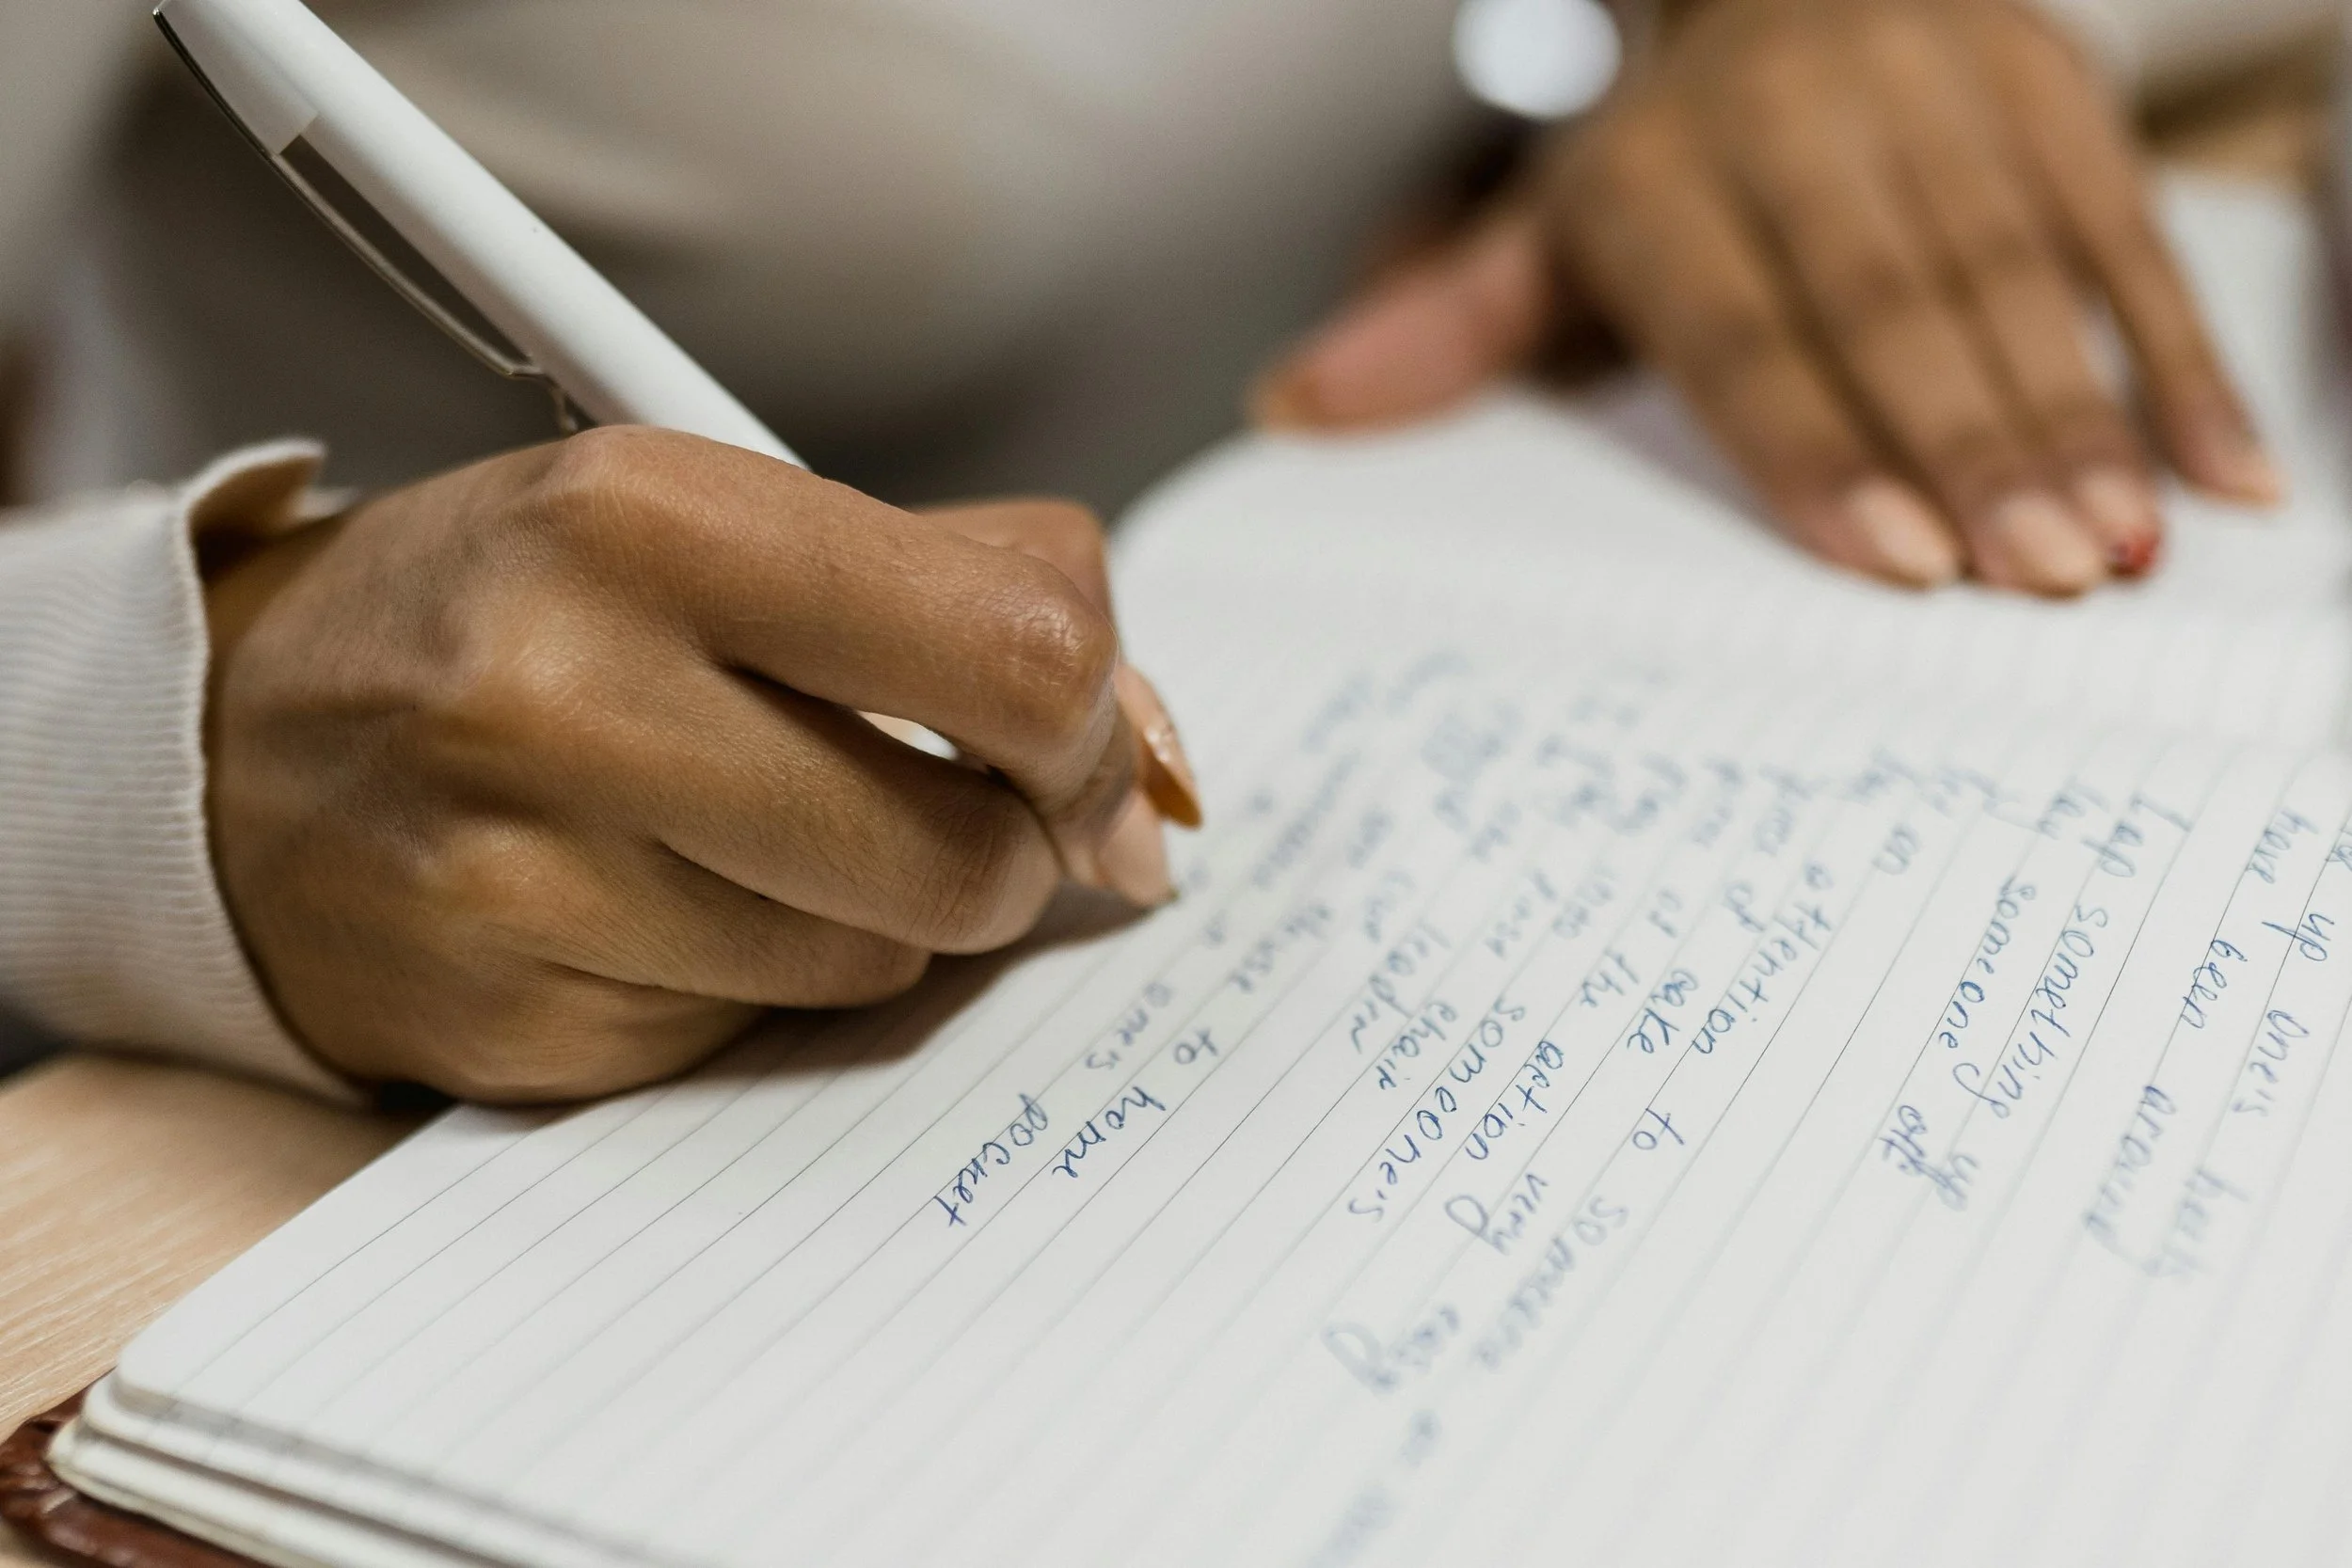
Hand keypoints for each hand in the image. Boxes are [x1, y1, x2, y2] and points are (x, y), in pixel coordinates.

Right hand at [201, 427, 1193, 1100]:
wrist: (242, 745)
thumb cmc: (529, 611)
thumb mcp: (726, 517)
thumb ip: (981, 596)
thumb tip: (1156, 783)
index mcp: (648, 515)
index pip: (1014, 653)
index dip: (1092, 731)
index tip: (1079, 755)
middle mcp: (563, 692)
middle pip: (966, 852)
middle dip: (998, 853)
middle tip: (938, 810)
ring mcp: (522, 878)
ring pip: (878, 968)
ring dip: (869, 917)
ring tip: (744, 832)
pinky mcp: (509, 1025)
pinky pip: (759, 1037)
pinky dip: (755, 984)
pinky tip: (649, 906)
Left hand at [1256, 0, 2279, 593]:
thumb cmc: (1664, 156)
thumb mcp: (1549, 227)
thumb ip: (1446, 328)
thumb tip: (1290, 407)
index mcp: (1665, 182)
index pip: (1748, 329)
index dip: (1819, 445)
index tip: (1888, 564)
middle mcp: (1805, 129)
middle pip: (1898, 304)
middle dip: (1971, 445)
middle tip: (2039, 581)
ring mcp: (1944, 99)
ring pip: (2022, 265)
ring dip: (2083, 411)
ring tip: (2127, 547)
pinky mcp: (2051, 92)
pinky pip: (2128, 229)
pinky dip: (2183, 350)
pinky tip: (2229, 475)